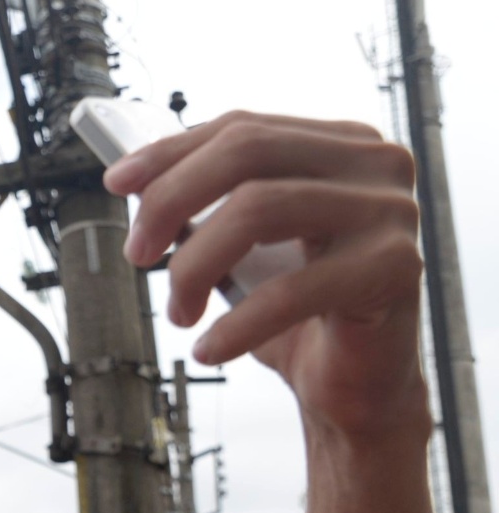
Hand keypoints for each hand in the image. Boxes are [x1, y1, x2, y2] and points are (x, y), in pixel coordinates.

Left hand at [104, 111, 426, 440]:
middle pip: (246, 152)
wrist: (355, 385)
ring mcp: (391, 211)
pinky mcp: (396, 267)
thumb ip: (210, 204)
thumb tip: (138, 181)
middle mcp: (374, 164)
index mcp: (341, 145)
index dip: (170, 152)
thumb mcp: (244, 246)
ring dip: (195, 266)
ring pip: (258, 207)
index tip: (117, 182)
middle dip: (171, 200)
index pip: (242, 127)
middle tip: (137, 254)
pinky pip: (290, 289)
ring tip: (179, 312)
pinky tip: (210, 349)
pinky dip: (236, 324)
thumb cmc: (298, 314)